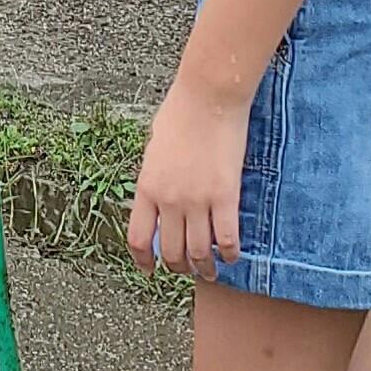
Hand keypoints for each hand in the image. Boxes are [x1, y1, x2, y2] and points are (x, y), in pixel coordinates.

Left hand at [127, 76, 250, 280]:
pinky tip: (232, 256)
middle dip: (177, 267)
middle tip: (185, 270)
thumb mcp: (154, 149)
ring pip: (199, 252)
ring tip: (210, 271)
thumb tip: (158, 198)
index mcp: (146, 186)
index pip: (138, 237)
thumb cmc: (179, 115)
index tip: (148, 270)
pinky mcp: (226, 197)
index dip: (143, 260)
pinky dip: (230, 254)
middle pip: (170, 251)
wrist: (207, 99)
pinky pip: (228, 238)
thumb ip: (155, 178)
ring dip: (204, 267)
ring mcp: (197, 200)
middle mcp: (169, 199)